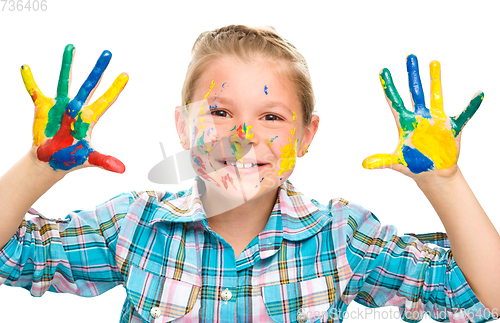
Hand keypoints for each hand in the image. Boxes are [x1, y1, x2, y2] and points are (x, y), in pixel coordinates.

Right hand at [22, 44, 127, 172]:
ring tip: (71, 47)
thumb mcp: (89, 158)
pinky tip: (25, 67)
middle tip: (108, 52)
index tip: (126, 74)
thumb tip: (122, 170)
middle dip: (98, 69)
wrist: (51, 159)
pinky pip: (35, 91)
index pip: (107, 100)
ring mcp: (60, 105)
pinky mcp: (43, 108)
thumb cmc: (72, 157)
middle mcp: (76, 107)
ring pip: (65, 81)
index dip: (115, 88)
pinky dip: (29, 81)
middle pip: (90, 85)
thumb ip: (104, 161)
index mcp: (89, 117)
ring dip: (67, 64)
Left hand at [362, 54, 482, 179]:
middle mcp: (420, 118)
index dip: (389, 87)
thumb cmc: (414, 166)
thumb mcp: (397, 162)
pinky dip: (472, 106)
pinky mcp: (452, 128)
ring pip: (435, 95)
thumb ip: (382, 161)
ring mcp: (436, 120)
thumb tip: (364, 164)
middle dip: (412, 75)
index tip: (383, 70)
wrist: (434, 174)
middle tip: (410, 56)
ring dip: (435, 80)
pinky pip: (464, 115)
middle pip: (415, 92)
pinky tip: (478, 94)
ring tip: (434, 62)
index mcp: (405, 124)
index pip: (395, 102)